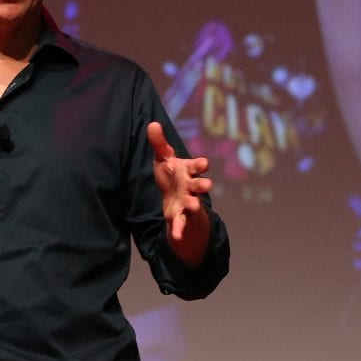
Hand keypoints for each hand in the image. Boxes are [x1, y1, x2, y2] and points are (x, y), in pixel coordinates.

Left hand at [147, 121, 211, 246]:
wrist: (173, 197)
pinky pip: (181, 223)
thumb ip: (159, 143)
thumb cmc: (171, 174)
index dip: (200, 165)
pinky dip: (179, 229)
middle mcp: (191, 186)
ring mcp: (187, 201)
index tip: (204, 163)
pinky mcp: (180, 215)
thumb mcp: (164, 157)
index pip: (197, 166)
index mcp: (188, 170)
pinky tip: (176, 236)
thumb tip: (152, 124)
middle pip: (199, 185)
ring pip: (193, 204)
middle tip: (208, 186)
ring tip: (194, 207)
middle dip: (203, 185)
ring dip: (194, 205)